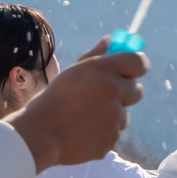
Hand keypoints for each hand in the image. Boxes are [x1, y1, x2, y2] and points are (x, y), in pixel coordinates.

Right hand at [7, 45, 146, 171]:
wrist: (38, 136)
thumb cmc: (51, 102)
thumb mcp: (70, 74)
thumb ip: (93, 57)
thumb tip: (109, 40)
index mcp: (100, 69)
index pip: (138, 61)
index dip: (138, 65)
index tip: (133, 70)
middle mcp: (112, 90)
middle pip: (137, 90)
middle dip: (124, 93)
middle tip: (103, 96)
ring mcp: (115, 116)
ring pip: (124, 114)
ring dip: (111, 115)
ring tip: (83, 118)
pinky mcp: (113, 137)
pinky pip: (114, 132)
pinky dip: (103, 132)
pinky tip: (82, 132)